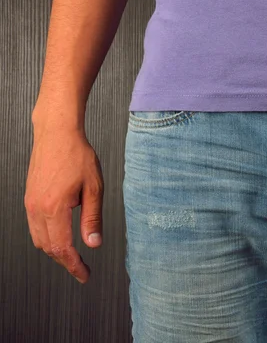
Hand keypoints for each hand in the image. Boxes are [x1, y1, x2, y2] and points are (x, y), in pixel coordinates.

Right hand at [24, 117, 103, 283]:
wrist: (57, 134)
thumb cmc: (77, 156)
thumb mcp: (94, 188)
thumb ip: (93, 218)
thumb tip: (93, 244)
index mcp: (54, 208)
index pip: (62, 248)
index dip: (74, 265)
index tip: (84, 275)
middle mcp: (37, 208)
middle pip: (48, 248)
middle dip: (65, 261)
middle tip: (82, 268)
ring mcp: (30, 203)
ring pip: (39, 239)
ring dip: (55, 251)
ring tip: (74, 255)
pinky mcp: (29, 199)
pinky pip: (34, 227)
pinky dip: (47, 238)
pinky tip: (61, 236)